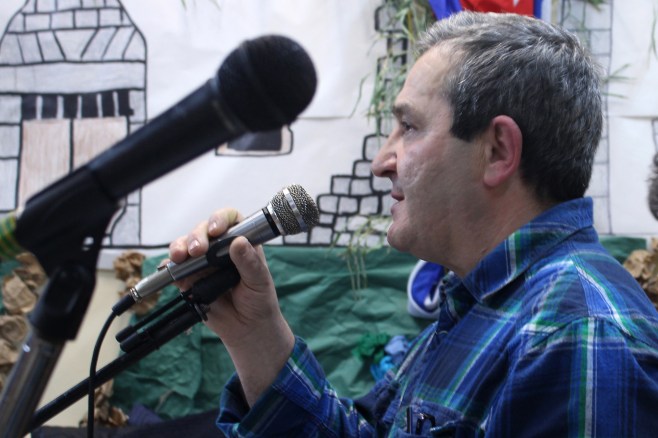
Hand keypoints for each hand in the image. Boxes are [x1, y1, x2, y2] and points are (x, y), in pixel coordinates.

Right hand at [169, 208, 294, 405]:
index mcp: (241, 242)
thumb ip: (249, 263)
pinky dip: (169, 268)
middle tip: (197, 250)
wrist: (248, 328)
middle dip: (197, 236)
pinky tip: (167, 269)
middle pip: (203, 230)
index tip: (216, 230)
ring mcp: (203, 263)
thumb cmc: (259, 300)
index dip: (220, 219)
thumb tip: (238, 242)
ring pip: (186, 246)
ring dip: (180, 248)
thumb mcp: (259, 281)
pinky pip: (175, 269)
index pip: (230, 220)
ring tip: (179, 257)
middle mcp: (220, 248)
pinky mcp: (189, 279)